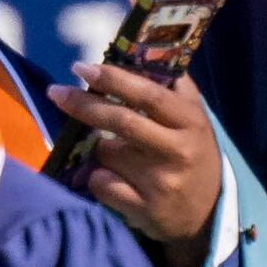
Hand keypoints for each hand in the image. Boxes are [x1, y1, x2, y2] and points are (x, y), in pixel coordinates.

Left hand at [49, 56, 221, 250]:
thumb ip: (174, 87)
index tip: (81, 68)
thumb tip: (142, 52)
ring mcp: (162, 182)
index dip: (113, 78)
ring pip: (105, 153)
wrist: (209, 214)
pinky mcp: (146, 209)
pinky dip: (98, 178)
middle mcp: (179, 151)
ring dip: (97, 149)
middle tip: (57, 92)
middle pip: (121, 121)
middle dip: (83, 104)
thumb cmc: (194, 155)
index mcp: (191, 123)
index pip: (149, 95)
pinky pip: (101, 184)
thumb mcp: (195, 120)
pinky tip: (113, 181)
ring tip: (113, 154)